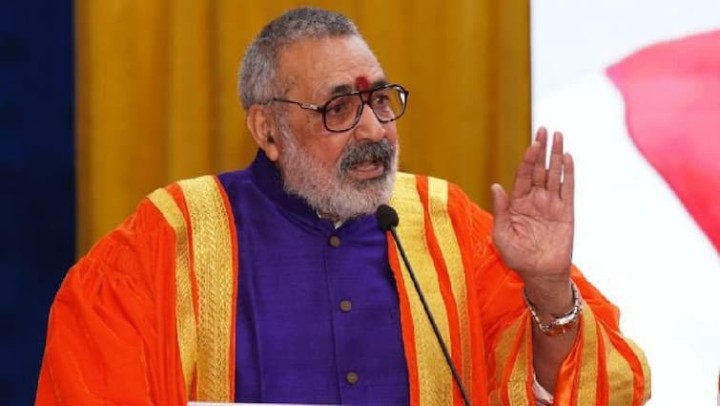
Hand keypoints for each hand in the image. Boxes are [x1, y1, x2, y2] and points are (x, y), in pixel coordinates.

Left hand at [491, 128, 574, 309]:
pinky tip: (568, 158)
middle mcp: (535, 200)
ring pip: (554, 175)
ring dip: (556, 155)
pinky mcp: (566, 213)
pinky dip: (568, 174)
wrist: (539, 275)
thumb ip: (500, 209)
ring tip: (559, 136)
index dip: (527, 159)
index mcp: (517, 203)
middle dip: (542, 149)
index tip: (532, 143)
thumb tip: (496, 185)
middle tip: (545, 129)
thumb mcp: (501, 234)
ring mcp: (551, 205)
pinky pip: (568, 189)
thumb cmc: (517, 258)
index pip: (523, 175)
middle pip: (539, 169)